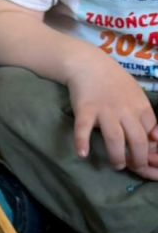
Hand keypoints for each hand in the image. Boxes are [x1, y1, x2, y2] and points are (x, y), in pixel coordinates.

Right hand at [68, 56, 157, 173]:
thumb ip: (145, 115)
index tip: (146, 159)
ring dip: (117, 156)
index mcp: (141, 107)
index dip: (151, 149)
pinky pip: (83, 129)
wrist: (89, 64)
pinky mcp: (85, 109)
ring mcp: (104, 110)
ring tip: (117, 165)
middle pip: (137, 140)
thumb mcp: (136, 95)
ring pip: (115, 138)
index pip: (152, 133)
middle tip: (134, 168)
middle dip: (138, 159)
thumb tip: (156, 137)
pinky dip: (82, 142)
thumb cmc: (114, 81)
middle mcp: (125, 110)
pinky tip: (82, 154)